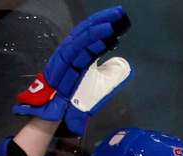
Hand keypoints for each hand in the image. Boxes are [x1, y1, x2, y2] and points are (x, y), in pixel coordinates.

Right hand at [14, 6, 129, 134]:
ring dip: (99, 26)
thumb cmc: (80, 100)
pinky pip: (78, 47)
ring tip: (115, 20)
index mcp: (80, 55)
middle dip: (103, 20)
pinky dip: (92, 38)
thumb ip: (109, 71)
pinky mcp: (62, 62)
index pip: (92, 35)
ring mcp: (65, 56)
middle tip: (120, 13)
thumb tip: (118, 60)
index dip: (104, 25)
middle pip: (87, 30)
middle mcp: (72, 52)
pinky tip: (105, 32)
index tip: (120, 19)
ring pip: (83, 36)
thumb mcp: (102, 84)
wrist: (62, 115)